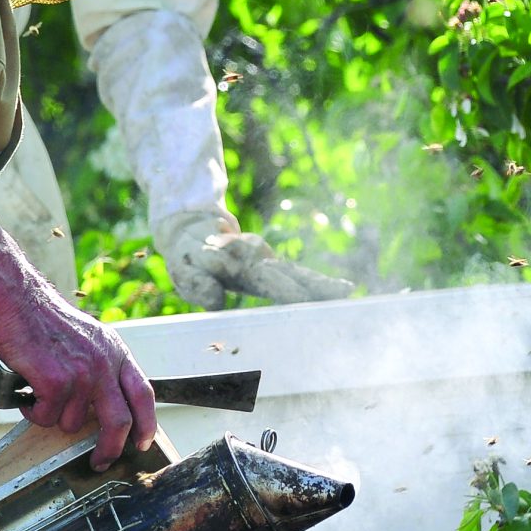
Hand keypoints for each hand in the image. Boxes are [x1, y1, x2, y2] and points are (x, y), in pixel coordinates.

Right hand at [0, 226, 155, 468]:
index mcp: (115, 351)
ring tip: (39, 395)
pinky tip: (27, 392)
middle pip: (119, 422)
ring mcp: (82, 374)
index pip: (143, 394)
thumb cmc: (42, 318)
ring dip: (52, 418)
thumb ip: (100, 366)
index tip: (142, 442)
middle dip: (109, 449)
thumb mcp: (87, 337)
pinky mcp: (56, 382)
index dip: (146, 423)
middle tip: (99, 461)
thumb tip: (101, 405)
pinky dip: (33, 412)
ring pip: (71, 423)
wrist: (15, 298)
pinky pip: (46, 417)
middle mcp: (104, 364)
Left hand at [155, 210, 353, 309]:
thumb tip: (216, 302)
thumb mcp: (184, 268)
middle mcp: (259, 258)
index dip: (289, 292)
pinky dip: (315, 283)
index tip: (307, 301)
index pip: (267, 280)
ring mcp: (267, 259)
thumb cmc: (187, 254)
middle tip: (345, 293)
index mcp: (239, 262)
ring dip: (322, 284)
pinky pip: (295, 274)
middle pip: (293, 274)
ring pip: (298, 272)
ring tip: (346, 292)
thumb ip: (198, 285)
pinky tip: (338, 291)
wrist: (191, 228)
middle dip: (318, 285)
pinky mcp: (270, 264)